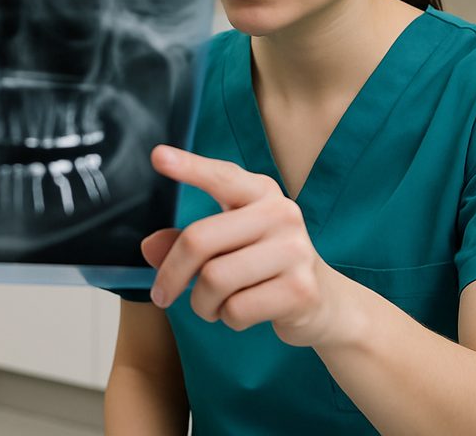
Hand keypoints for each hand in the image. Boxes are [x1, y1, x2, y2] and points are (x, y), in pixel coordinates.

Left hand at [143, 145, 344, 347]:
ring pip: (214, 280)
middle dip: (171, 274)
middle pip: (199, 240)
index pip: (221, 176)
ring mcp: (295, 251)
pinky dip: (227, 319)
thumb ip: (187, 242)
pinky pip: (236, 310)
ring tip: (212, 305)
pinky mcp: (300, 290)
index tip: (158, 156)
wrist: (326, 302)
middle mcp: (281, 213)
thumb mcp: (227, 246)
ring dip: (202, 303)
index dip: (189, 167)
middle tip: (161, 294)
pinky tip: (242, 313)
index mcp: (260, 193)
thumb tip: (149, 246)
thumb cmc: (264, 267)